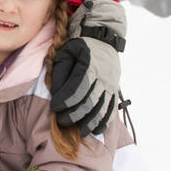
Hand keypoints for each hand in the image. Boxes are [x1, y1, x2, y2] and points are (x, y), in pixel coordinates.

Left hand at [50, 0, 124, 135]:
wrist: (105, 39)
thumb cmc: (80, 46)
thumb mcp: (66, 52)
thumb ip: (60, 70)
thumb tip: (56, 92)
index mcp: (90, 65)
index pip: (77, 88)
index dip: (65, 100)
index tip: (55, 108)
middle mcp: (103, 76)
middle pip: (89, 101)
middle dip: (75, 114)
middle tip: (61, 122)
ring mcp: (111, 84)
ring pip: (102, 108)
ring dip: (90, 122)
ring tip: (78, 131)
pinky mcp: (115, 90)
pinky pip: (111, 109)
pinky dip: (104, 121)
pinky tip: (95, 130)